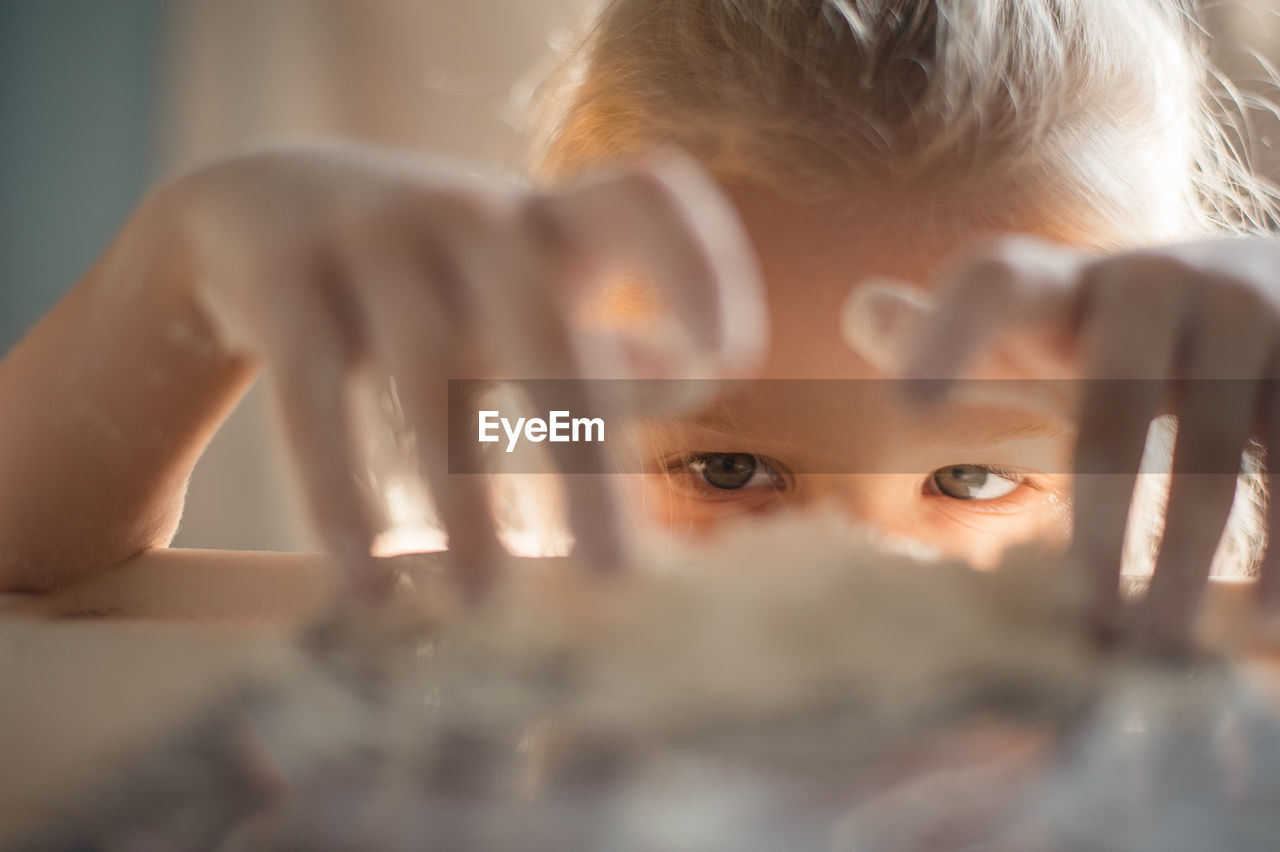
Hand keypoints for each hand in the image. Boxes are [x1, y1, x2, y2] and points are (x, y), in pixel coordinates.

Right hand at [159, 141, 765, 598]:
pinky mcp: (284, 279)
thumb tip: (693, 378)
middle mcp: (471, 216)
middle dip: (583, 461)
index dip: (699, 267)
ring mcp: (373, 238)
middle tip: (611, 579)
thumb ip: (603, 331)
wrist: (260, 192)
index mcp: (547, 219)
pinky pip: (312, 400)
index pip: (647, 200)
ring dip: (462, 501)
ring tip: (483, 603)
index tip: (723, 360)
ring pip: (427, 380)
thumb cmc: (437, 267)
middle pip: (542, 333)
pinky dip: (342, 498)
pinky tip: (366, 584)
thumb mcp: (523, 280)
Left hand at [842, 234, 1279, 650]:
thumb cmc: (1117, 332)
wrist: (1273, 283)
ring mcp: (1244, 311)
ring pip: (1213, 459)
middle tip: (1077, 628)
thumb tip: (861, 306)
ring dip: (1183, 567)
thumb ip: (952, 332)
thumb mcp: (1041, 327)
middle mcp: (1151, 282)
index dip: (949, 333)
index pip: (995, 282)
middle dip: (1096, 531)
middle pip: (1111, 415)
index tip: (910, 406)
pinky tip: (1259, 628)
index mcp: (1062, 283)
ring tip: (1156, 652)